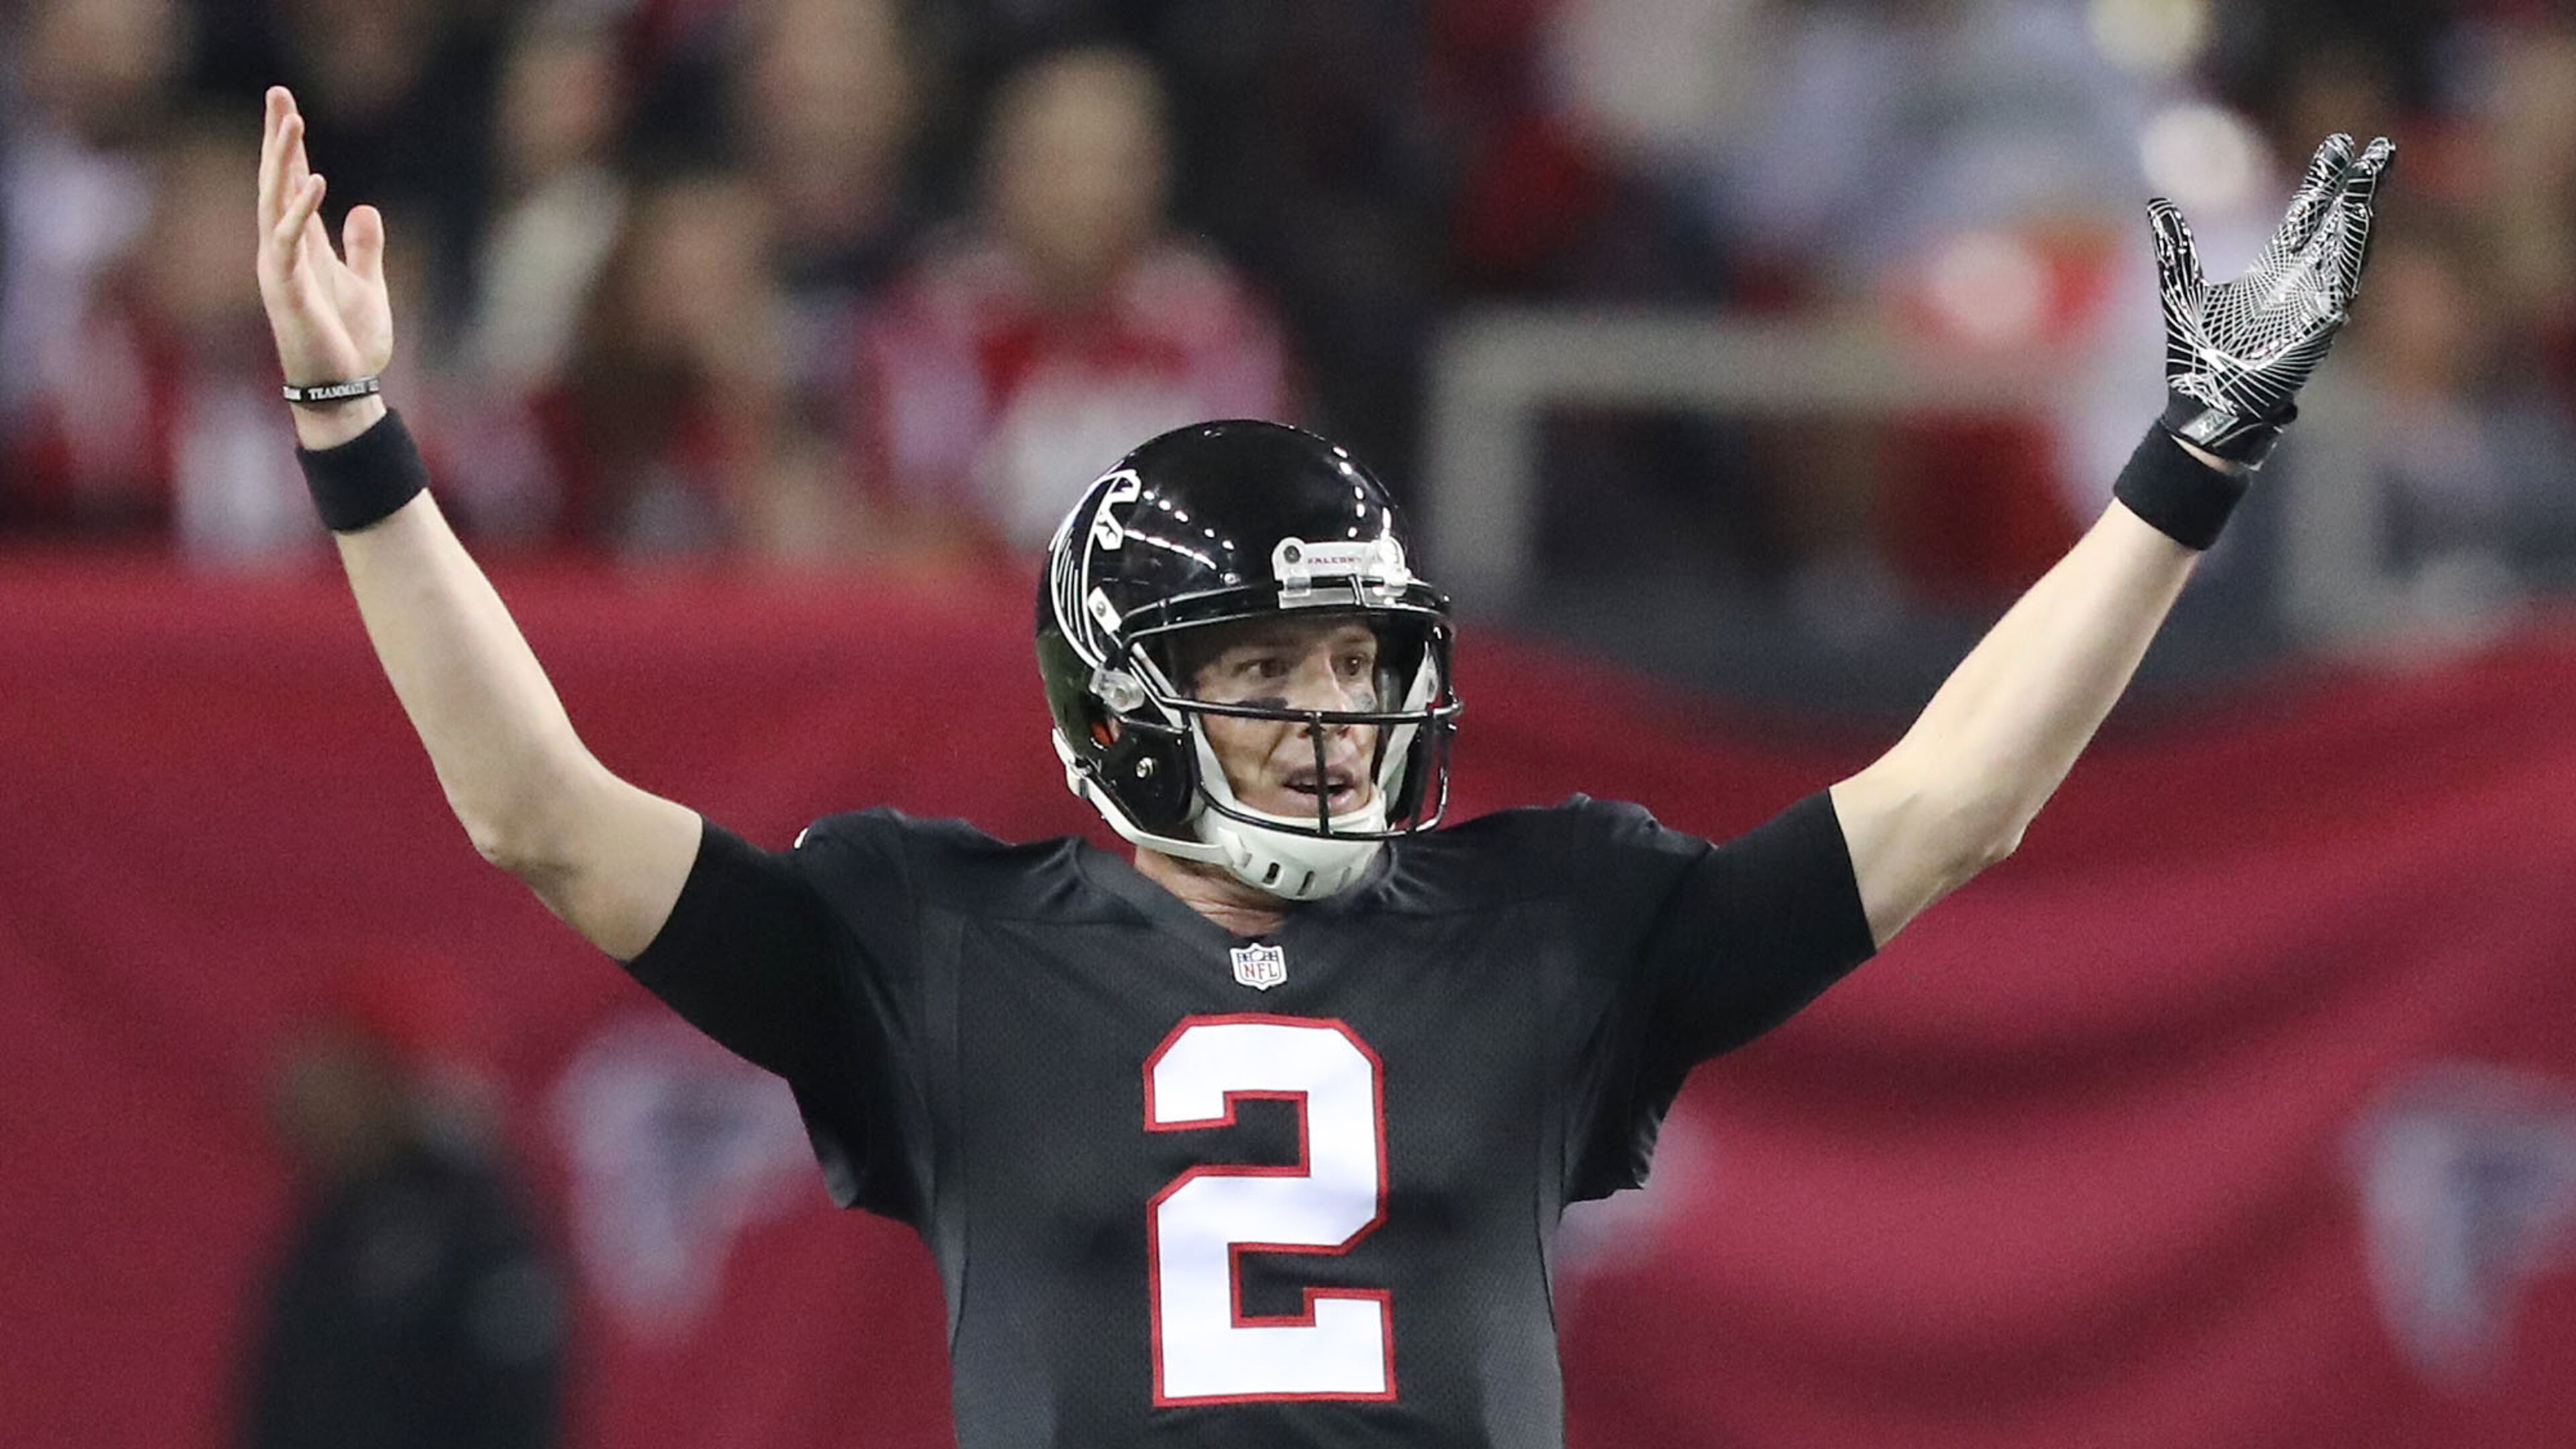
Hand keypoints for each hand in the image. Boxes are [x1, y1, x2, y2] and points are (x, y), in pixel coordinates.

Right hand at [256, 86, 393, 447]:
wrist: (343, 391)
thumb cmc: (350, 344)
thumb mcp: (367, 285)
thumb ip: (363, 247)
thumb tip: (364, 206)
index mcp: (304, 247)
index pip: (294, 185)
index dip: (291, 147)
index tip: (289, 108)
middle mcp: (284, 250)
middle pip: (277, 181)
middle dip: (279, 137)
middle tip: (278, 92)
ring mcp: (281, 267)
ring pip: (275, 201)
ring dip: (282, 160)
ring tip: (292, 120)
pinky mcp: (287, 288)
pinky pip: (290, 240)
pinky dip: (300, 210)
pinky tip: (315, 179)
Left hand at [2149, 132, 2394, 466]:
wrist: (2203, 402)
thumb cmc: (2197, 355)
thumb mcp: (2181, 288)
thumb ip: (2175, 246)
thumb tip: (2155, 204)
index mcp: (2275, 270)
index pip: (2308, 215)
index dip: (2325, 181)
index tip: (2339, 144)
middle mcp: (2302, 283)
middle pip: (2338, 224)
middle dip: (2358, 187)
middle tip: (2379, 147)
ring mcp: (2314, 304)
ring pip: (2348, 251)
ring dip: (2359, 217)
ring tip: (2369, 181)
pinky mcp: (2319, 327)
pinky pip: (2341, 286)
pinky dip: (2349, 257)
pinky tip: (2358, 228)